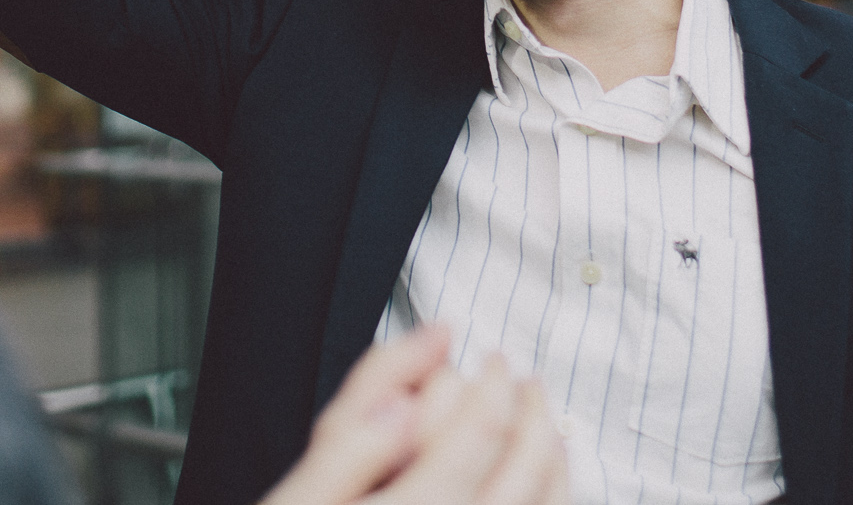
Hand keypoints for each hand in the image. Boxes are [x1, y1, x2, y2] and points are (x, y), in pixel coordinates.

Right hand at [260, 329, 569, 504]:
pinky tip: (542, 496)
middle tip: (526, 383)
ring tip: (547, 431)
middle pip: (524, 474)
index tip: (490, 361)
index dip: (492, 386)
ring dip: (555, 465)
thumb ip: (348, 445)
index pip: (476, 436)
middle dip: (533, 417)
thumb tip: (405, 398)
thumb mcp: (297, 503)